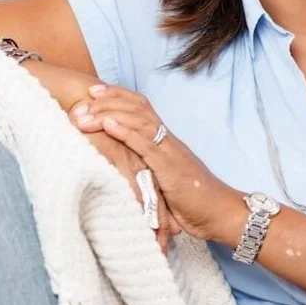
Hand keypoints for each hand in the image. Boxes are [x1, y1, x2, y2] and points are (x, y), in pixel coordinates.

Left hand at [71, 84, 246, 242]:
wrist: (220, 213)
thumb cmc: (194, 201)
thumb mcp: (166, 179)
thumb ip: (149, 168)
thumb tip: (123, 167)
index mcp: (166, 141)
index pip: (142, 107)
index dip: (119, 96)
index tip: (95, 91)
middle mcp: (168, 140)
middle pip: (138, 107)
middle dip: (110, 99)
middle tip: (85, 94)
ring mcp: (170, 152)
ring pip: (139, 121)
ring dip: (109, 113)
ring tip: (86, 111)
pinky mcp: (170, 168)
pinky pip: (146, 145)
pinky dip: (125, 132)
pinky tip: (108, 124)